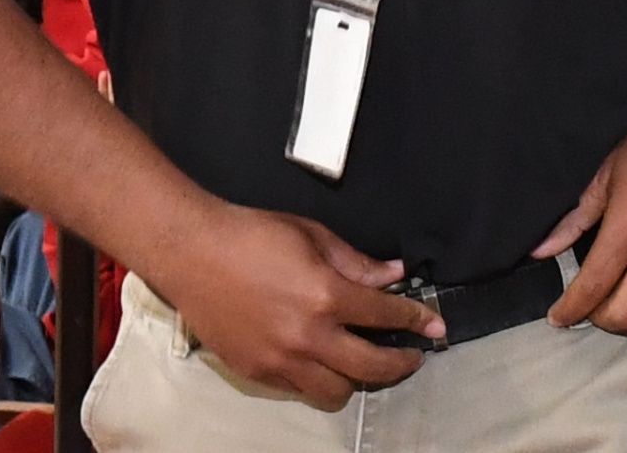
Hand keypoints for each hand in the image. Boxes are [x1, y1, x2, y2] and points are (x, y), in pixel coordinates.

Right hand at [152, 203, 440, 410]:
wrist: (192, 252)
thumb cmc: (252, 234)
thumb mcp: (312, 236)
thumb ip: (356, 262)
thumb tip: (393, 275)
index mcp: (326, 295)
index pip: (385, 315)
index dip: (416, 320)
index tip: (434, 325)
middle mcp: (308, 335)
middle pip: (371, 367)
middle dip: (401, 363)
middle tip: (412, 356)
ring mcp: (281, 360)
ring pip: (337, 391)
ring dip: (358, 379)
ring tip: (364, 363)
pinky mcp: (257, 372)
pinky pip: (300, 390)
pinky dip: (318, 380)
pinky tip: (322, 362)